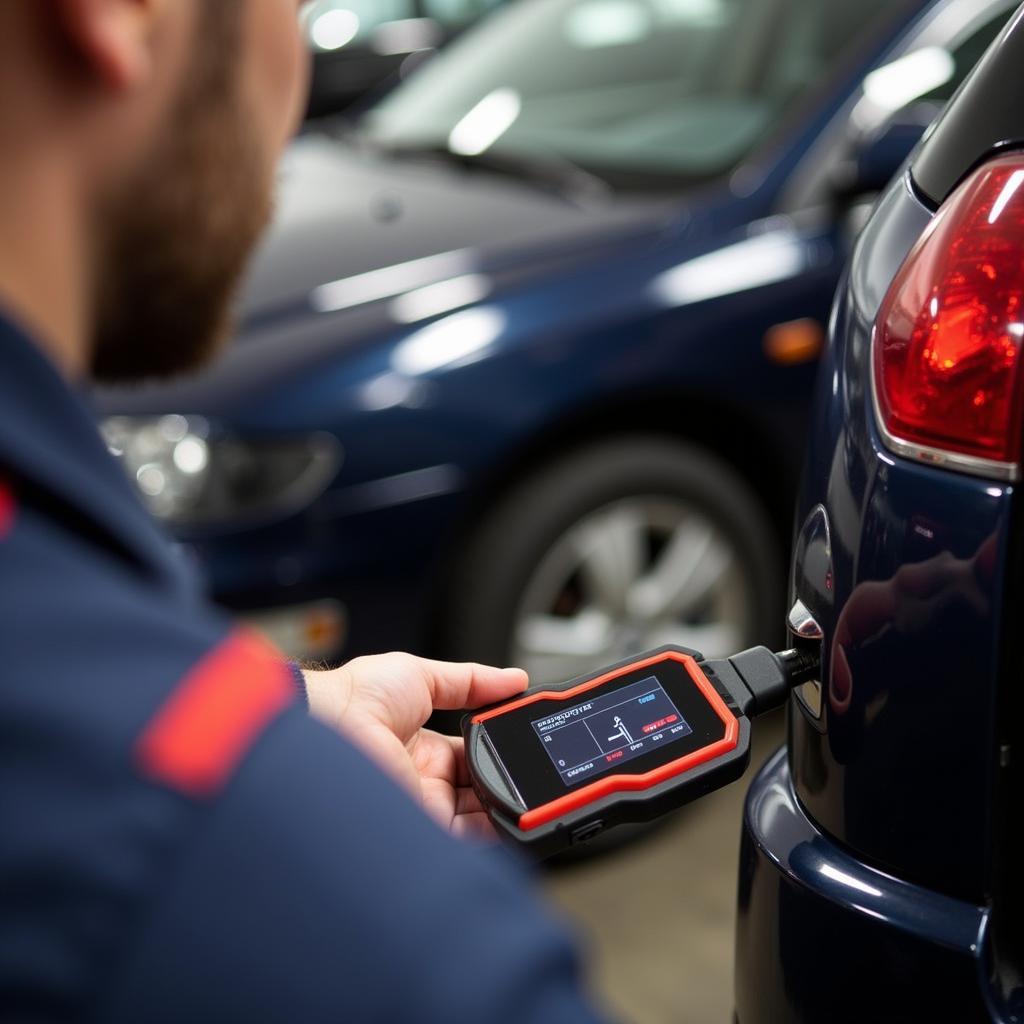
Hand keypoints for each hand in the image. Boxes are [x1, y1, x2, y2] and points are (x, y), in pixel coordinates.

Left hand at [303, 654, 527, 837]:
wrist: (326, 723)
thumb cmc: (355, 696)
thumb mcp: (422, 675)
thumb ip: (471, 680)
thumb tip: (515, 679)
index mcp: (422, 747)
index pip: (475, 757)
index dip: (503, 752)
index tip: (529, 745)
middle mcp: (423, 779)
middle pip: (480, 788)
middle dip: (509, 781)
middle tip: (538, 770)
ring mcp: (422, 804)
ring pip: (479, 814)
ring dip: (506, 803)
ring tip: (532, 789)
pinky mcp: (421, 824)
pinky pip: (466, 835)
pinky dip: (493, 827)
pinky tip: (513, 812)